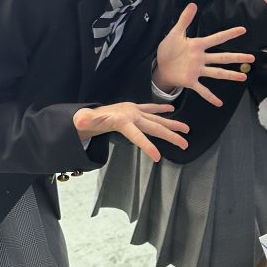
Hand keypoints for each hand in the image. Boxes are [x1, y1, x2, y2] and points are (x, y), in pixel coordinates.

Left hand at [72, 102, 187, 159]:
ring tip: (186, 130)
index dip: (148, 146)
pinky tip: (172, 110)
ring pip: (157, 118)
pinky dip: (161, 108)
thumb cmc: (89, 120)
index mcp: (123, 121)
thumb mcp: (86, 121)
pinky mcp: (135, 108)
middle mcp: (133, 115)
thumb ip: (85, 120)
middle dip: (170, 136)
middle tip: (184, 144)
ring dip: (172, 124)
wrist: (90, 112)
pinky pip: (151, 108)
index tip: (158, 158)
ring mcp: (135, 111)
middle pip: (155, 127)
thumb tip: (80, 120)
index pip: (138, 136)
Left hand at [154, 3, 253, 106]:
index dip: (229, 34)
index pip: (216, 38)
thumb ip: (184, 20)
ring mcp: (197, 71)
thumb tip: (193, 4)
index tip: (243, 29)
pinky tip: (219, 103)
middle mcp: (201, 58)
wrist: (160, 66)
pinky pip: (202, 89)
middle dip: (237, 57)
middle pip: (222, 57)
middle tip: (251, 57)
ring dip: (230, 75)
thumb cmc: (168, 49)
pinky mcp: (191, 81)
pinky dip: (210, 97)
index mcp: (198, 45)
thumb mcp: (175, 33)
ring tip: (243, 78)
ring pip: (216, 73)